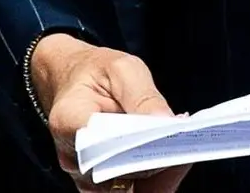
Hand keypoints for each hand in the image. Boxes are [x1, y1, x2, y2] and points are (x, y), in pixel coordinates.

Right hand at [29, 35, 190, 192]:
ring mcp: (84, 175)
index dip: (129, 143)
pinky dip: (154, 181)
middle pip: (112, 172)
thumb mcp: (122, 69)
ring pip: (123, 188)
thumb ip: (143, 95)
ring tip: (181, 152)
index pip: (97, 141)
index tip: (160, 134)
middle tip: (180, 145)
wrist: (76, 83)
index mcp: (68, 119)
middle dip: (148, 161)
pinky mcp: (100, 184)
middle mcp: (72, 155)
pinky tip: (174, 162)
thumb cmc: (99, 73)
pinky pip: (131, 190)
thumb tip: (168, 121)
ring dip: (154, 174)